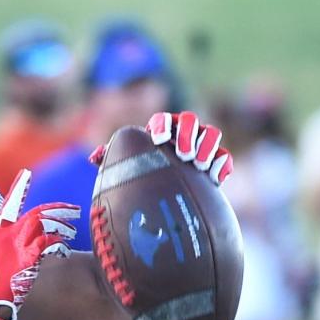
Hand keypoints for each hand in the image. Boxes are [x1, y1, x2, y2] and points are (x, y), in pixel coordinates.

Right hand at [0, 169, 79, 319]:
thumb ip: (7, 246)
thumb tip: (22, 244)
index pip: (9, 205)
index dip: (18, 189)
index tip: (26, 174)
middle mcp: (7, 234)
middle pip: (37, 214)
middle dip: (58, 210)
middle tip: (75, 210)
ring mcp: (17, 244)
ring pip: (46, 226)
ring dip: (62, 227)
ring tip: (73, 232)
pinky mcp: (27, 258)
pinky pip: (48, 244)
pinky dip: (58, 245)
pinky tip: (64, 249)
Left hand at [89, 111, 232, 184]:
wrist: (164, 199)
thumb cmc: (142, 179)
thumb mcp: (124, 170)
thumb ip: (111, 160)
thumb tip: (95, 157)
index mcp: (160, 132)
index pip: (163, 120)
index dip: (163, 126)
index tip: (160, 140)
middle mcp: (182, 134)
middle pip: (190, 120)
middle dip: (188, 135)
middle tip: (184, 154)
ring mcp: (201, 147)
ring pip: (211, 133)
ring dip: (207, 146)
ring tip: (198, 165)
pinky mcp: (215, 162)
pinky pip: (224, 156)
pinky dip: (222, 163)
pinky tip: (216, 178)